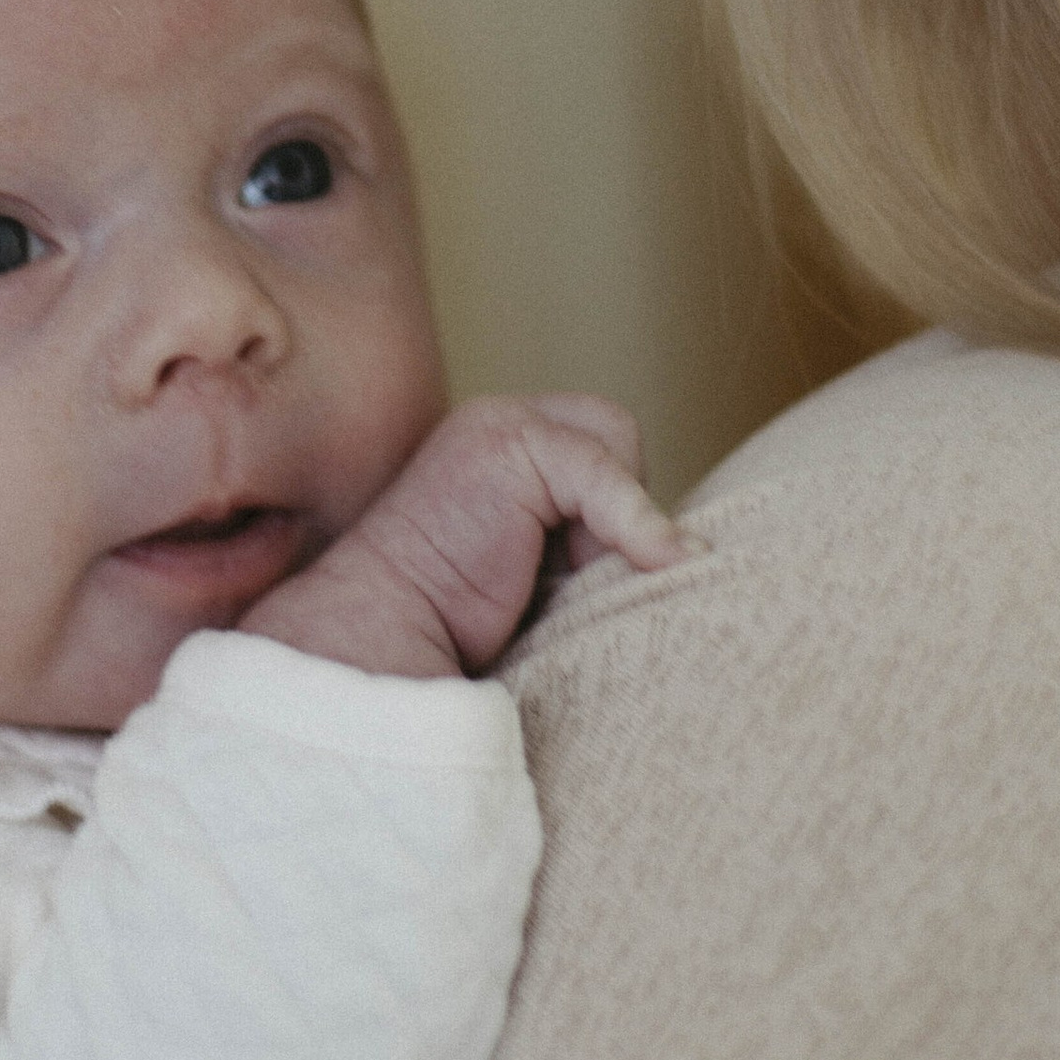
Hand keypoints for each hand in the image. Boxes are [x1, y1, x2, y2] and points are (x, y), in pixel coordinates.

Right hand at [243, 395, 685, 681]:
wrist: (378, 637)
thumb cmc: (448, 630)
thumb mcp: (535, 576)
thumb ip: (584, 543)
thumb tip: (681, 554)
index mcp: (492, 449)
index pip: (596, 444)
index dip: (609, 509)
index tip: (581, 575)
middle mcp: (494, 422)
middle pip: (613, 431)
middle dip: (612, 508)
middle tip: (569, 575)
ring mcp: (498, 425)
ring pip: (616, 446)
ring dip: (609, 524)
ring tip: (554, 579)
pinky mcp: (509, 446)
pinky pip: (607, 476)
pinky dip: (637, 525)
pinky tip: (653, 564)